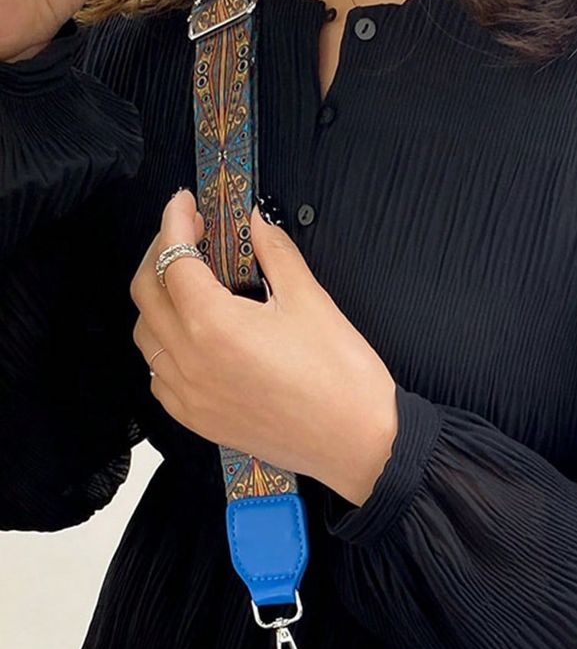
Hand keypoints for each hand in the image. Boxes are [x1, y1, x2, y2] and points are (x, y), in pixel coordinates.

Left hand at [130, 188, 398, 506]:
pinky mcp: (199, 420)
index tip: (185, 204)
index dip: (175, 222)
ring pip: (146, 335)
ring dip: (157, 301)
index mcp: (214, 326)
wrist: (359, 444)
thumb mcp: (310, 302)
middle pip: (146, 292)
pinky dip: (163, 348)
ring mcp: (191, 395)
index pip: (173, 259)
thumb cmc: (342, 380)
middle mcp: (191, 362)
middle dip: (160, 253)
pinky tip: (190, 337)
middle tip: (188, 235)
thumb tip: (258, 223)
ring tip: (187, 283)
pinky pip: (159, 376)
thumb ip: (275, 253)